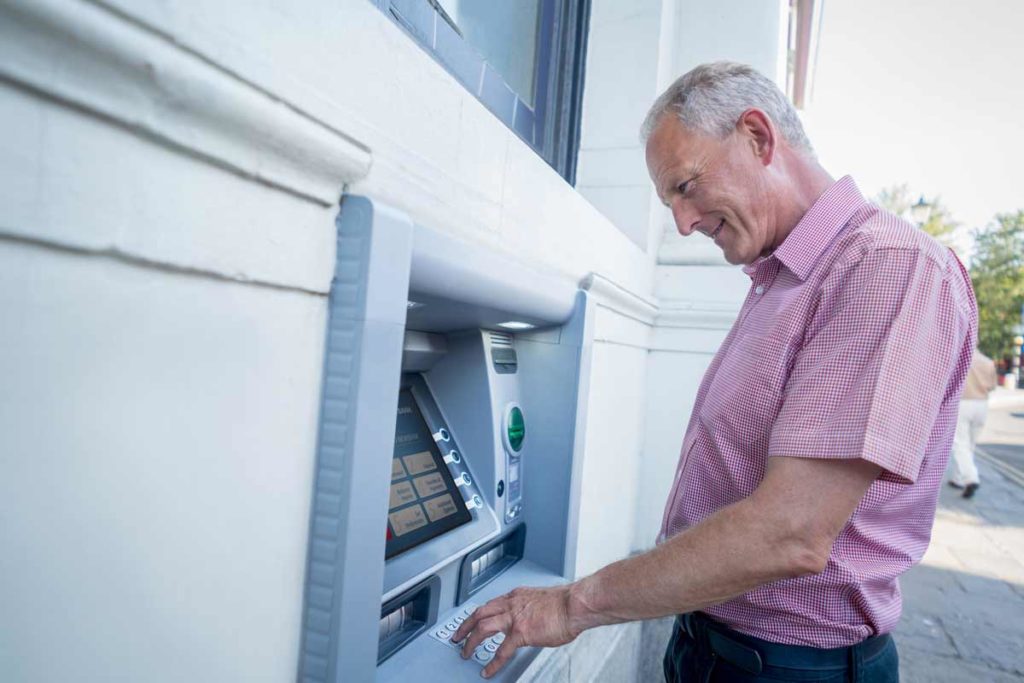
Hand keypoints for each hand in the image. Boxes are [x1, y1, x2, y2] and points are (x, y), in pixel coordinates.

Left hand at [452, 584, 584, 677]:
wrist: (575, 605)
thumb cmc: (566, 604)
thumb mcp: (540, 601)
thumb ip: (530, 610)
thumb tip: (530, 622)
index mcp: (516, 596)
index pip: (490, 604)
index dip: (478, 614)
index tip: (472, 621)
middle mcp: (511, 604)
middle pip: (479, 613)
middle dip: (464, 626)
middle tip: (457, 636)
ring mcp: (514, 617)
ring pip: (482, 627)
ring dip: (470, 641)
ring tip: (465, 653)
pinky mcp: (521, 632)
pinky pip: (501, 650)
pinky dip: (492, 662)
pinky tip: (488, 670)